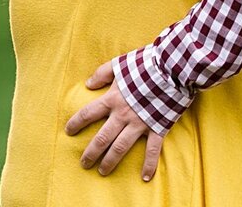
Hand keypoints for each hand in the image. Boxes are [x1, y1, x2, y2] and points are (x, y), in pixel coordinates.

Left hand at [64, 60, 164, 180]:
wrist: (173, 69)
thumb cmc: (146, 64)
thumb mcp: (121, 63)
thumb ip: (102, 73)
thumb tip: (88, 83)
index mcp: (113, 99)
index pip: (88, 114)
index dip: (76, 123)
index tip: (68, 132)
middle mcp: (123, 115)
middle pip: (102, 138)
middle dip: (91, 153)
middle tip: (84, 163)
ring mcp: (140, 124)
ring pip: (120, 148)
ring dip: (110, 161)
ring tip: (102, 171)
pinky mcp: (157, 128)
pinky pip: (152, 150)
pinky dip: (149, 164)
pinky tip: (145, 177)